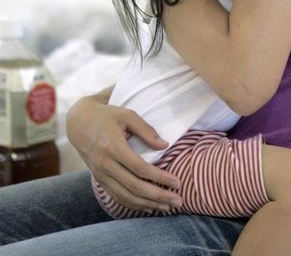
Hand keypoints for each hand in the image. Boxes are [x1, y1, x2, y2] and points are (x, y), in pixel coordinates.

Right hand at [66, 94, 182, 212]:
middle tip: (178, 201)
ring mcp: (100, 174)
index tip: (177, 183)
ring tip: (167, 207)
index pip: (140, 168)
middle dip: (158, 196)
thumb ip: (146, 130)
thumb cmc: (107, 116)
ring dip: (148, 204)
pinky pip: (117, 197)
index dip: (160, 178)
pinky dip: (134, 204)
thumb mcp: (127, 115)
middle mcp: (105, 164)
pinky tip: (149, 206)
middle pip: (134, 187)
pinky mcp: (99, 179)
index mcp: (113, 147)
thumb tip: (164, 146)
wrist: (79, 122)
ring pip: (126, 196)